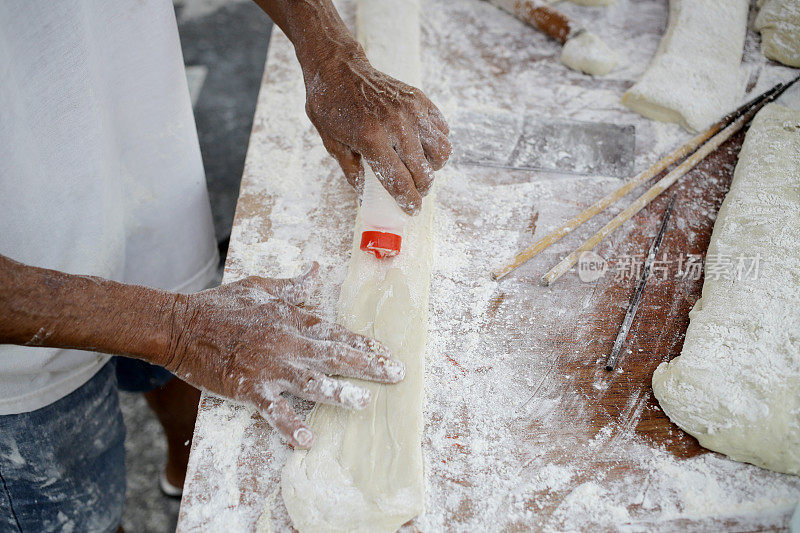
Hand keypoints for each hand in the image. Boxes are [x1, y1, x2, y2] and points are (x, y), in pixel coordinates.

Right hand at [164, 264, 404, 447]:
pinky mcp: (247, 387)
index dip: (365, 344)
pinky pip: (273, 409)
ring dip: (340, 394)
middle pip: (335, 355)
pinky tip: (307, 439)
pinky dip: (289, 424)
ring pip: (312, 382)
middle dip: (369, 366)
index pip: (337, 333)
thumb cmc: (221, 304)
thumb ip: (294, 285)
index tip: (389, 353)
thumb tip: (317, 270)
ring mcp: (268, 366)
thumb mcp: (262, 286)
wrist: (180, 324)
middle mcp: (286, 341)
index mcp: (292, 318)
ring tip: (364, 403)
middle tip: (397, 375)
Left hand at [303, 46, 450, 214]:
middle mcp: (396, 124)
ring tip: (421, 168)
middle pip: (423, 171)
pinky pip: (441, 130)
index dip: (408, 202)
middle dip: (421, 189)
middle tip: (414, 192)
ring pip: (441, 152)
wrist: (338, 66)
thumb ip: (353, 172)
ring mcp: (411, 110)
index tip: (411, 210)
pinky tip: (423, 146)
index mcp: (371, 138)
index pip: (399, 182)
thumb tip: (367, 199)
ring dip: (433, 167)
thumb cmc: (330, 106)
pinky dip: (437, 143)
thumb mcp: (333, 143)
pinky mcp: (419, 99)